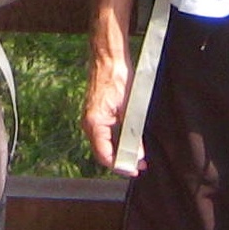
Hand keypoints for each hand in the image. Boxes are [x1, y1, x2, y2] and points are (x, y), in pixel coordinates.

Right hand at [82, 37, 134, 174]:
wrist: (108, 58)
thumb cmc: (117, 78)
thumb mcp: (129, 108)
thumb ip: (132, 132)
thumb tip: (138, 152)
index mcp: (94, 123)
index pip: (104, 155)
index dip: (120, 166)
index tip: (134, 170)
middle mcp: (89, 124)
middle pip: (102, 153)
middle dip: (121, 162)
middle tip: (139, 166)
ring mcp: (91, 119)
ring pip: (103, 145)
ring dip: (119, 152)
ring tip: (137, 157)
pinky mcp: (96, 115)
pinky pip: (104, 136)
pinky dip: (116, 143)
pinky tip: (129, 143)